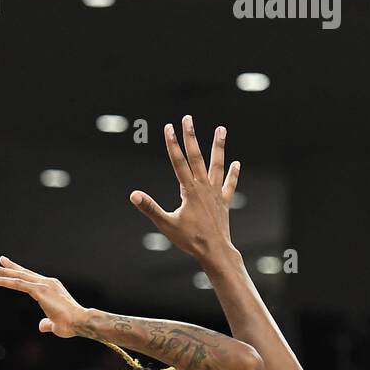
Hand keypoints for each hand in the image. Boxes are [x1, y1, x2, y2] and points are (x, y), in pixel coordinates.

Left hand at [0, 256, 89, 337]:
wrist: (80, 321)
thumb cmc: (71, 324)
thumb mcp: (55, 324)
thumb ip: (47, 323)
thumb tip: (41, 326)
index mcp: (51, 287)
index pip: (31, 277)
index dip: (18, 271)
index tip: (7, 266)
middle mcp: (47, 282)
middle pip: (23, 273)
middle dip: (8, 267)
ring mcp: (44, 285)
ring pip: (19, 276)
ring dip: (2, 272)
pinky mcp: (40, 291)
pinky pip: (18, 284)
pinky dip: (5, 281)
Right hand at [130, 116, 240, 261]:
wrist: (215, 251)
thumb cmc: (190, 239)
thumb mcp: (166, 224)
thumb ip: (150, 208)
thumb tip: (133, 195)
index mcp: (189, 190)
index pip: (178, 162)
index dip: (173, 144)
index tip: (169, 127)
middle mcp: (203, 187)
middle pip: (196, 157)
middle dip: (191, 137)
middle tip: (188, 118)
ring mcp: (215, 193)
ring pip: (217, 165)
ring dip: (218, 147)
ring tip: (221, 129)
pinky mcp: (223, 202)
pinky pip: (229, 185)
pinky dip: (233, 174)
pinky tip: (236, 163)